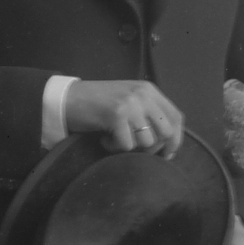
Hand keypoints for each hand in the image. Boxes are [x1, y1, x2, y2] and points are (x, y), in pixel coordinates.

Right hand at [65, 79, 184, 156]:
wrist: (66, 98)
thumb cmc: (97, 103)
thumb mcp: (129, 101)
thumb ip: (149, 113)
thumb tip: (169, 143)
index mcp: (149, 90)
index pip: (177, 117)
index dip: (176, 139)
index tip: (167, 154)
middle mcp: (143, 94)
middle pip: (166, 133)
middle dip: (154, 148)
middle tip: (135, 148)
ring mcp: (130, 104)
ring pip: (147, 142)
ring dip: (130, 148)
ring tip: (114, 139)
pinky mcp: (116, 115)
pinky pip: (127, 146)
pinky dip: (114, 148)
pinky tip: (104, 139)